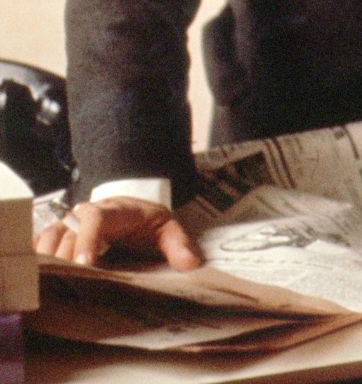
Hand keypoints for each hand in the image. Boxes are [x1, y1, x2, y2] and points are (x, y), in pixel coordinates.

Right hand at [32, 196, 201, 270]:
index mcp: (114, 210)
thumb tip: (190, 265)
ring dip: (46, 259)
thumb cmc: (148, 222)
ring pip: (49, 237)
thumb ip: (179, 245)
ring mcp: (71, 225)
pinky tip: (39, 277)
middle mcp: (87, 215)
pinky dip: (38, 258)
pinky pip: (42, 244)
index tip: (85, 263)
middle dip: (64, 257)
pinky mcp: (61, 236)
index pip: (95, 218)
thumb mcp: (168, 229)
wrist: (135, 212)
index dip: (87, 239)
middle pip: (67, 232)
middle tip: (65, 282)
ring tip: (49, 283)